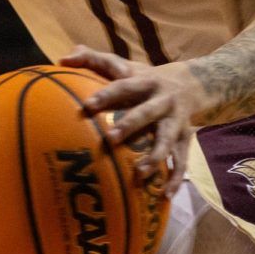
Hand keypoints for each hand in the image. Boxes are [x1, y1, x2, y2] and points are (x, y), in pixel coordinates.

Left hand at [61, 45, 203, 196]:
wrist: (192, 83)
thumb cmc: (144, 79)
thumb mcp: (124, 66)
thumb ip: (93, 59)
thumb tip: (62, 58)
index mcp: (144, 82)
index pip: (124, 86)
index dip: (107, 95)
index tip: (88, 105)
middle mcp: (162, 101)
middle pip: (147, 112)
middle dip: (131, 125)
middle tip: (111, 139)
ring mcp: (175, 121)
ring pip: (167, 139)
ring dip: (155, 156)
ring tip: (140, 173)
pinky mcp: (185, 138)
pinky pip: (182, 160)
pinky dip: (175, 178)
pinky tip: (165, 195)